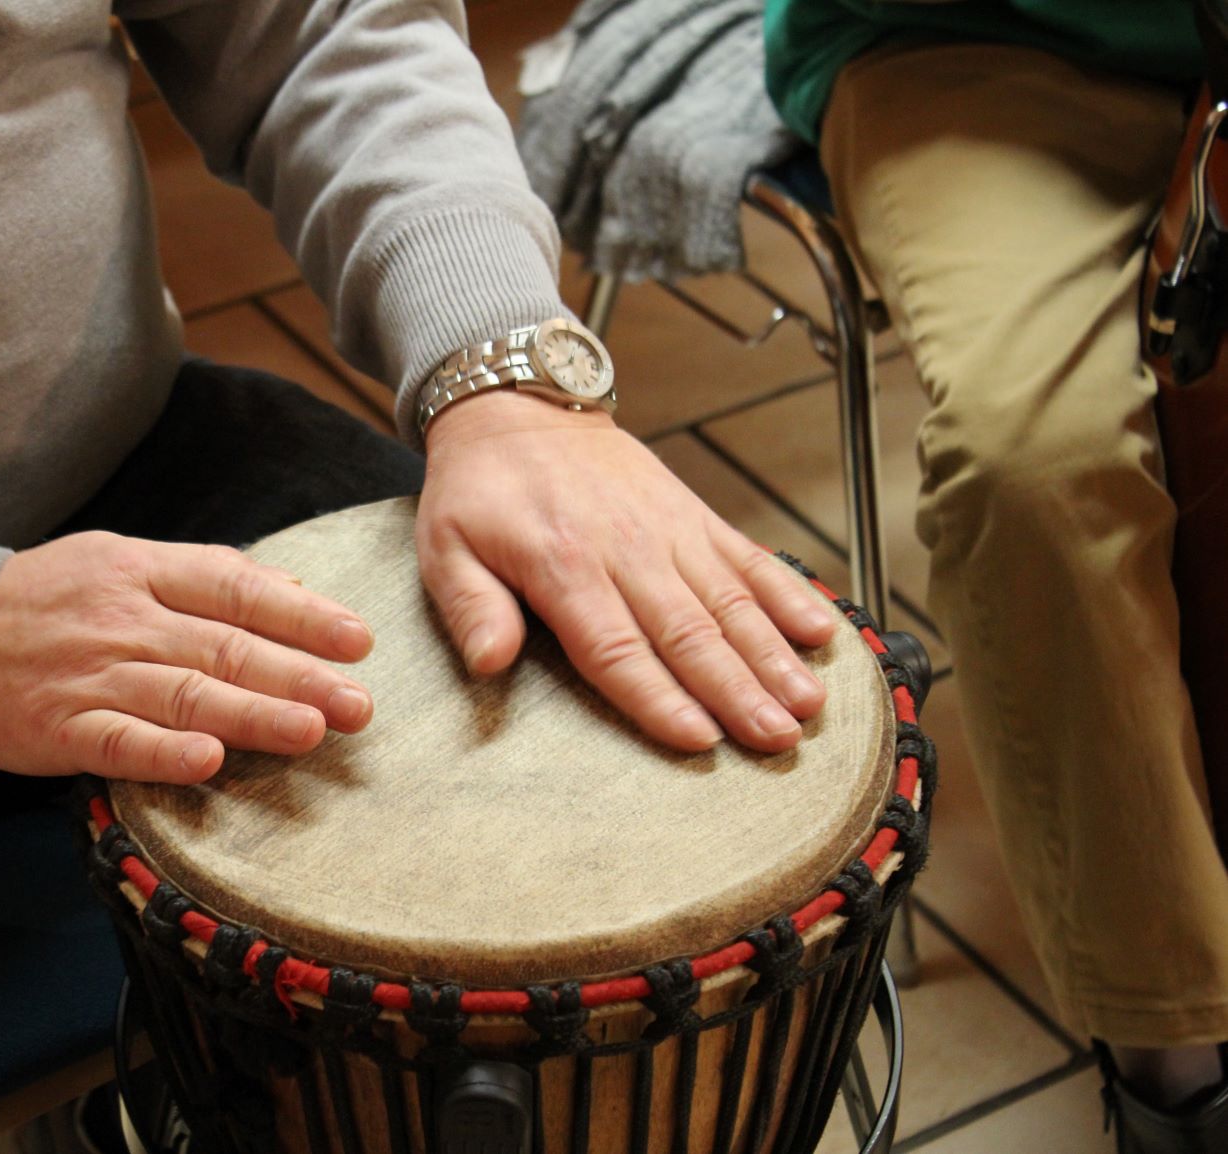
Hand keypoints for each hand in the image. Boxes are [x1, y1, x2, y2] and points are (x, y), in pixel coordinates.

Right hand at [0, 533, 375, 780]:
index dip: (302, 615)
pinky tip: (208, 764)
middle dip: (298, 675)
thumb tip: (294, 587)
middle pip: (223, 646)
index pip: (236, 589)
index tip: (358, 641)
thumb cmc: (51, 599)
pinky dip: (163, 755)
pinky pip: (117, 743)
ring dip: (251, 714)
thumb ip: (206, 575)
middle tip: (358, 704)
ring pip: (183, 694)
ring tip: (311, 732)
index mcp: (144, 571)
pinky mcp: (60, 728)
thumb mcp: (124, 562)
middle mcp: (124, 620)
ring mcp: (91, 675)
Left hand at [417, 391, 835, 752]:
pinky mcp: (693, 515)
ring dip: (773, 655)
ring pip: (730, 601)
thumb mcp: (445, 546)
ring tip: (808, 704)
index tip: (699, 740)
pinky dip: (787, 594)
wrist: (519, 406)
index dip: (659, 697)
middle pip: (689, 633)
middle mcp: (626, 550)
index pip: (617, 648)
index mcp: (563, 567)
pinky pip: (748, 557)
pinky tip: (820, 632)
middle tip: (776, 741)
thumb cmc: (479, 489)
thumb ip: (471, 606)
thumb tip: (489, 662)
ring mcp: (668, 530)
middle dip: (737, 692)